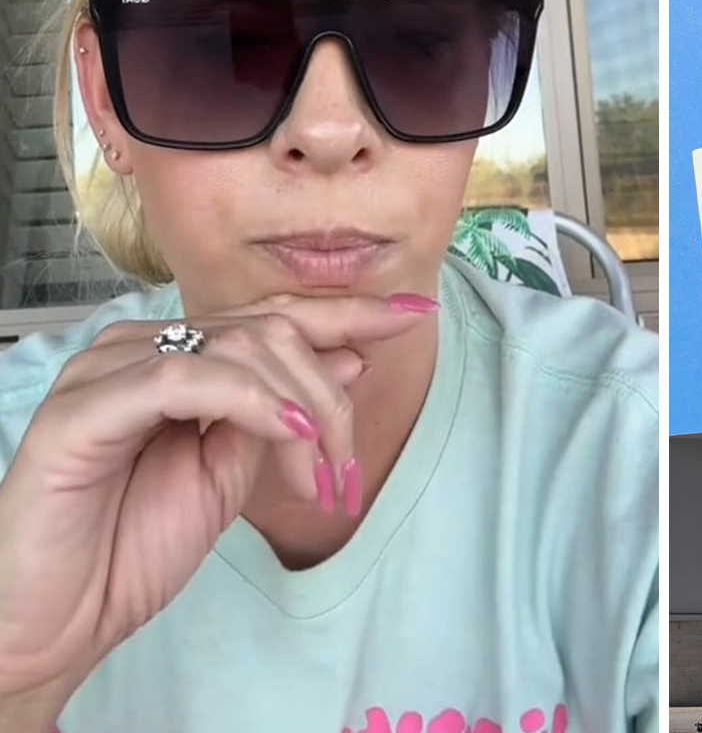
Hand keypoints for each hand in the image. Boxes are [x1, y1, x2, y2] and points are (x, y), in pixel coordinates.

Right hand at [0, 293, 433, 698]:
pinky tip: (287, 436)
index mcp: (173, 358)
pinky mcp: (80, 411)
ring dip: (301, 408)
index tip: (416, 312)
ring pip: (236, 346)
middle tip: (343, 470)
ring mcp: (103, 373)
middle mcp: (136, 350)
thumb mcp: (232, 471)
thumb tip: (350, 351)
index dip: (347, 312)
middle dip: (329, 395)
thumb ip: (282, 410)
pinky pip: (182, 375)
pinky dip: (249, 401)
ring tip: (317, 475)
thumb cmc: (133, 545)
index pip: (271, 316)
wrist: (56, 618)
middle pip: (269, 330)